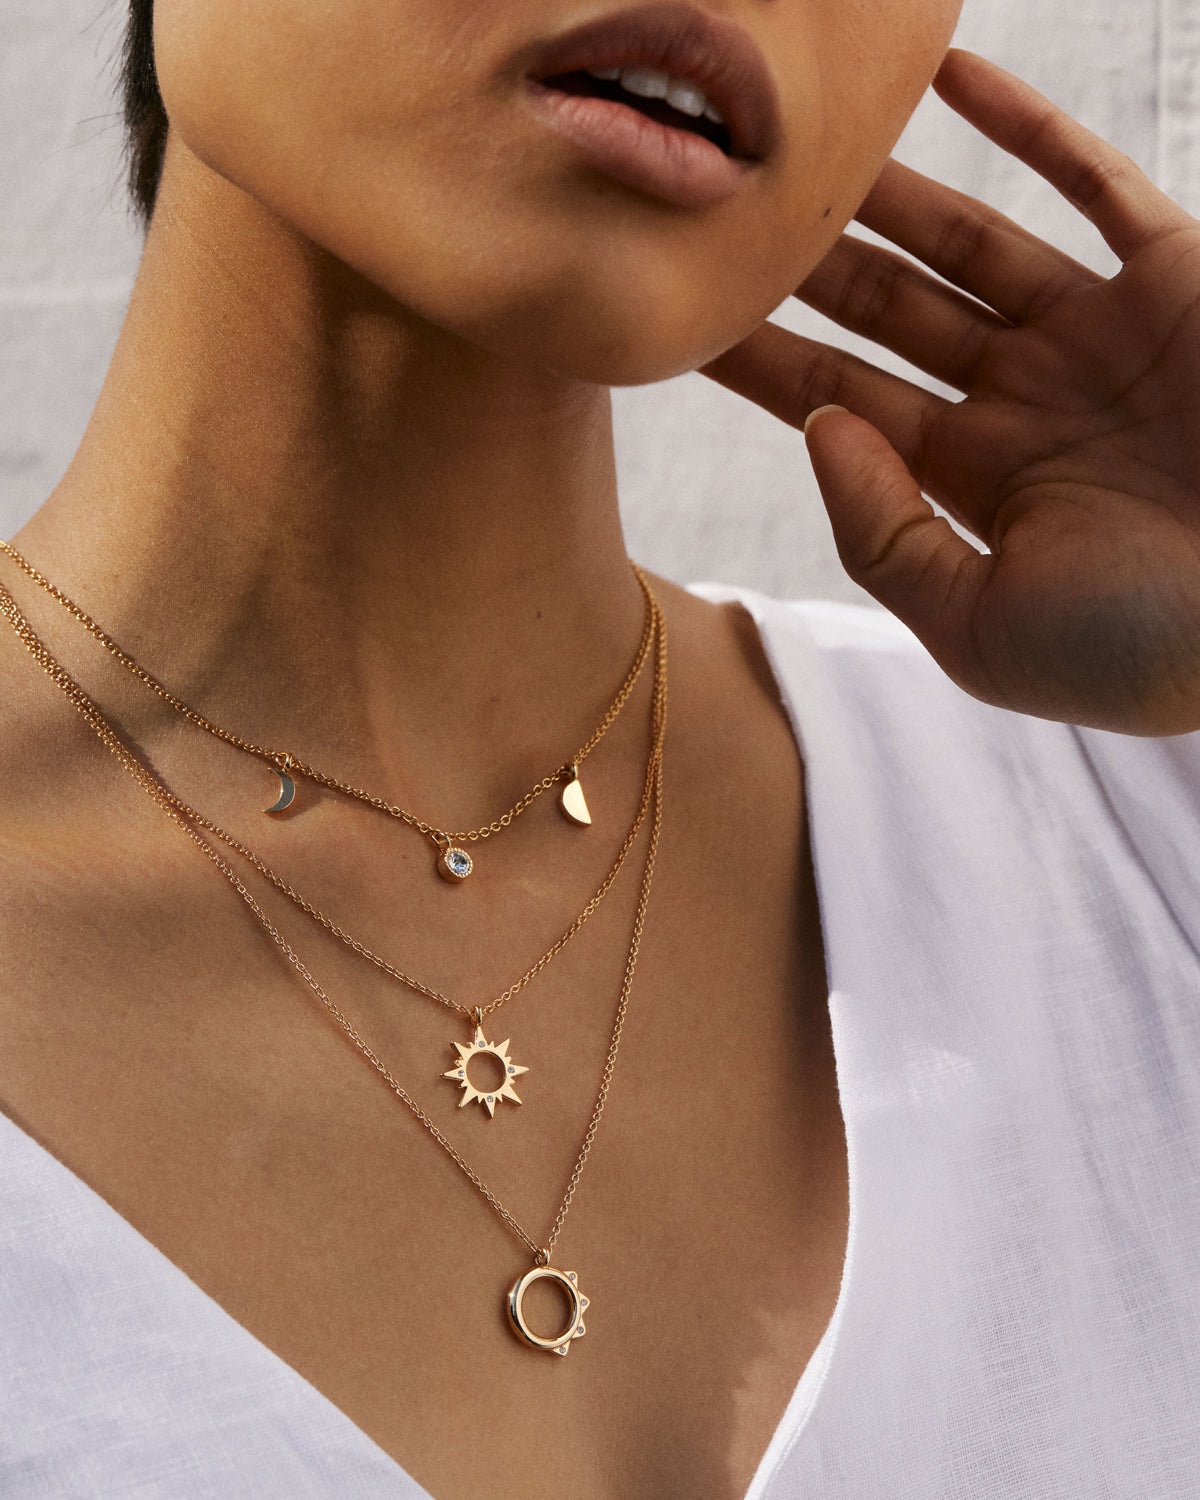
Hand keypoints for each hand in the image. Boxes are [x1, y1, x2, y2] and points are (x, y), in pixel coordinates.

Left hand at [702, 50, 1199, 735]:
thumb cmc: (1140, 649)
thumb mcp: (980, 627)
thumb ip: (882, 537)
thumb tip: (817, 428)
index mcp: (971, 481)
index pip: (842, 398)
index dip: (762, 358)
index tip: (687, 312)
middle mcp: (1022, 397)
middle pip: (886, 309)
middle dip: (805, 263)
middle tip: (724, 205)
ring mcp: (1096, 333)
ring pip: (968, 236)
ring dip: (886, 189)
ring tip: (806, 137)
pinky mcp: (1175, 276)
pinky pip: (1093, 180)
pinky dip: (1026, 125)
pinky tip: (952, 74)